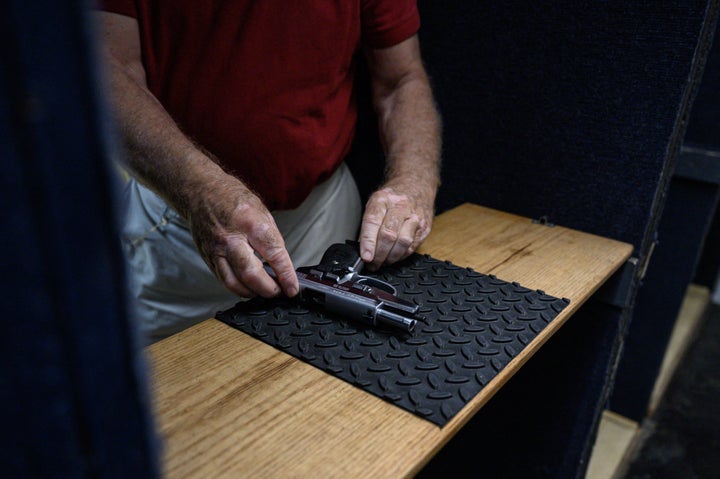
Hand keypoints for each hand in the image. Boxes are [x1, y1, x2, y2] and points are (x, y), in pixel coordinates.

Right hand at [187, 174, 298, 298]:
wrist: (200, 191)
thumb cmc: (231, 197)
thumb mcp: (261, 210)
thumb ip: (271, 238)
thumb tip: (281, 263)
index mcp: (249, 222)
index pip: (273, 254)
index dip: (286, 275)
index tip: (293, 287)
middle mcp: (230, 238)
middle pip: (250, 274)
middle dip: (268, 289)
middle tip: (279, 291)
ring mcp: (216, 250)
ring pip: (234, 283)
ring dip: (252, 292)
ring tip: (264, 291)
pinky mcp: (208, 257)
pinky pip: (223, 279)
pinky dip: (238, 287)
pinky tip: (248, 285)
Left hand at [358, 178, 434, 270]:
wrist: (416, 185)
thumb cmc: (392, 197)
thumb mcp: (374, 203)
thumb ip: (368, 225)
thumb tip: (363, 248)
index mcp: (383, 199)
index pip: (373, 222)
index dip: (368, 243)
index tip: (366, 257)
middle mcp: (400, 206)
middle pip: (389, 235)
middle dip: (379, 254)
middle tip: (372, 264)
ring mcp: (415, 216)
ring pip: (403, 242)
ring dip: (391, 257)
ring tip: (383, 262)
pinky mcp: (424, 227)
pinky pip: (412, 247)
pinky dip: (401, 256)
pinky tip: (394, 257)